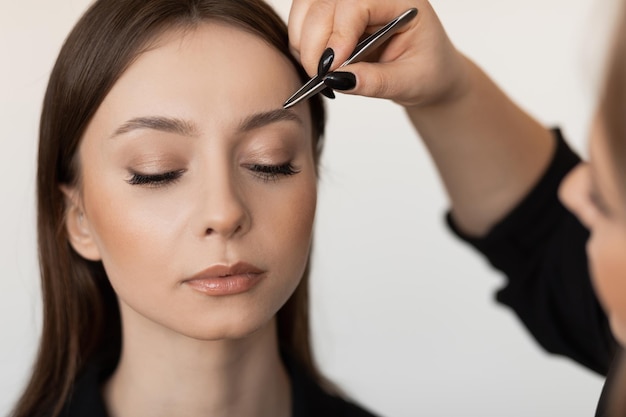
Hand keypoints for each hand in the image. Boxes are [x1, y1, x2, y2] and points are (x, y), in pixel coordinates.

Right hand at [288, 0, 470, 107]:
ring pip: (307, 7)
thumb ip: (375, 82)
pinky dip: (303, 44)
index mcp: (400, 0)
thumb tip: (338, 80)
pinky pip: (305, 20)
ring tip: (320, 73)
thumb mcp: (409, 82)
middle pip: (325, 4)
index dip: (339, 34)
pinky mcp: (335, 15)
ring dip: (304, 41)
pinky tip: (320, 66)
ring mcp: (350, 2)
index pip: (357, 4)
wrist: (428, 73)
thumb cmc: (427, 72)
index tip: (331, 67)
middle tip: (320, 78)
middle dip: (315, 43)